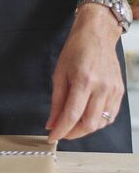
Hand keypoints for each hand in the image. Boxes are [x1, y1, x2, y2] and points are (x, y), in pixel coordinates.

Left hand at [46, 3, 124, 142]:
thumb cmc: (75, 50)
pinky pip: (110, 115)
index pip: (71, 115)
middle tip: (61, 132)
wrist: (97, 34)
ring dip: (84, 129)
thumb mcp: (59, 73)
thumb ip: (56, 101)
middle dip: (72, 133)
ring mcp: (113, 90)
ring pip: (100, 123)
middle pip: (88, 124)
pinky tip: (86, 118)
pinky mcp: (119, 91)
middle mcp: (102, 87)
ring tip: (71, 124)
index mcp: (84, 81)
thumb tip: (52, 123)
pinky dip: (97, 122)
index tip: (52, 138)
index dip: (61, 130)